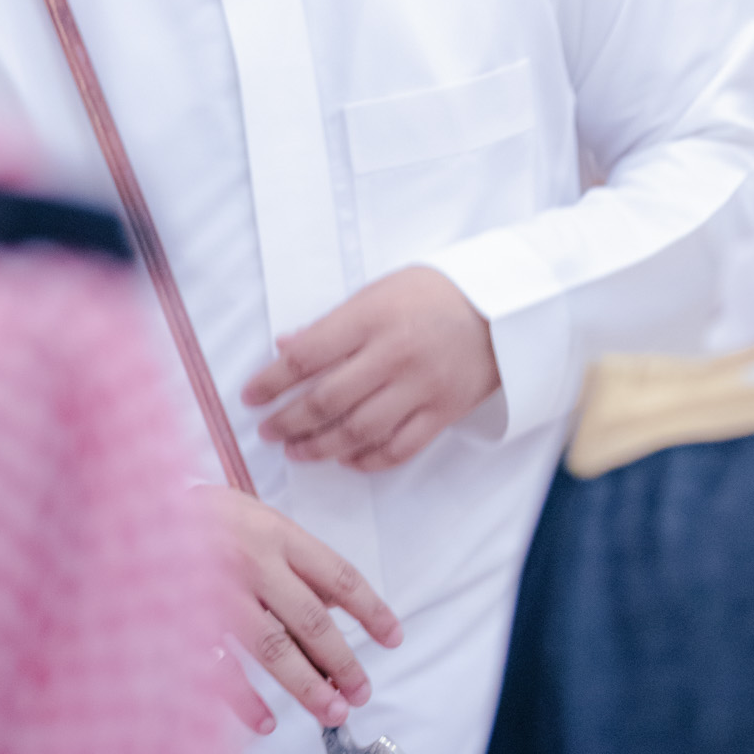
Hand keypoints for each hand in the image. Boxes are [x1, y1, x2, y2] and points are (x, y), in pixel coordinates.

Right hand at [196, 487, 401, 734]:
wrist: (126, 510)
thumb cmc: (194, 516)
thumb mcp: (251, 516)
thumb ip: (290, 555)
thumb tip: (332, 602)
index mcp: (275, 532)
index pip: (338, 575)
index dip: (370, 610)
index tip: (393, 637)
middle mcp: (252, 561)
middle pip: (312, 619)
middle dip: (343, 662)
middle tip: (362, 692)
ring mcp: (217, 591)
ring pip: (273, 648)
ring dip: (307, 686)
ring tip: (332, 712)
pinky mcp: (184, 619)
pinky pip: (220, 669)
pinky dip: (245, 700)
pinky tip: (266, 722)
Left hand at [243, 266, 501, 471]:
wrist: (502, 308)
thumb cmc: (434, 294)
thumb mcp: (378, 292)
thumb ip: (332, 324)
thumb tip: (285, 346)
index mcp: (372, 318)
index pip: (306, 356)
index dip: (271, 381)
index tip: (250, 395)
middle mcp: (394, 356)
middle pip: (326, 401)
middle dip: (288, 421)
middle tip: (267, 430)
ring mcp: (420, 388)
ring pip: (357, 431)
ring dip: (319, 446)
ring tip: (296, 450)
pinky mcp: (443, 413)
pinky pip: (397, 449)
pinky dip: (366, 460)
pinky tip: (346, 459)